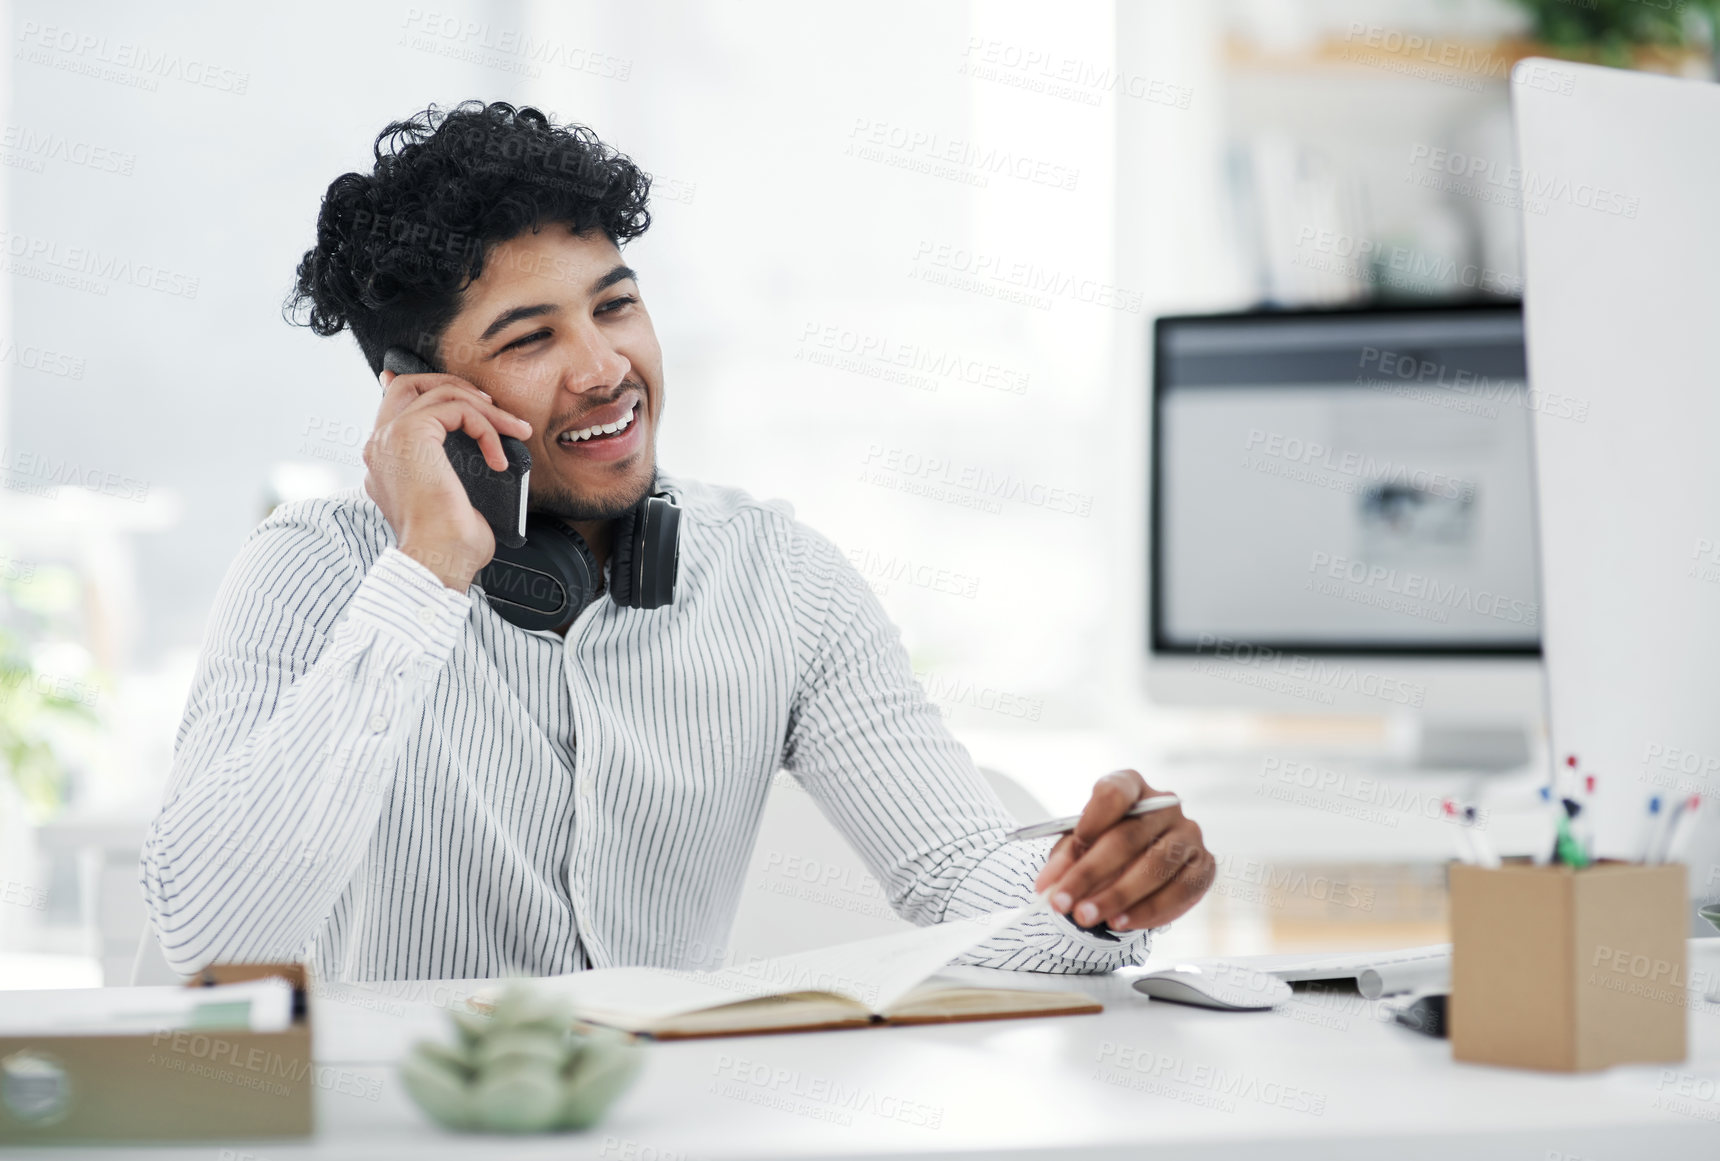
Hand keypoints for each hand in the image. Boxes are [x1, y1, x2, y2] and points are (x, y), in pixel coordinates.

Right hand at [363, 366, 532, 590]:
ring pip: (440, 394)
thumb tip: (487, 466)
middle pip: (410, 385)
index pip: (395, 408)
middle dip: (456, 387)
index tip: (471, 396)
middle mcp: (381, 446)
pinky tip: (498, 459)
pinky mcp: (410, 433)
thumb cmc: (450, 546)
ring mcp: (391, 438)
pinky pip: (457, 409)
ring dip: (485, 409)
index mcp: (385, 462)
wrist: (437, 560)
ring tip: (514, 431)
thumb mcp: (454, 502)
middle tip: (492, 406)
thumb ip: (457, 474)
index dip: (430, 391)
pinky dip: (487, 428)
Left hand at [1031, 769, 1214, 932]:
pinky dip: (1148, 911)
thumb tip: (1047, 887)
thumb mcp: (1079, 846)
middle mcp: (1165, 805)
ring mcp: (1189, 835)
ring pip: (1154, 868)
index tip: (1075, 845)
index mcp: (1131, 787)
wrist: (1139, 864)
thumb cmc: (1104, 847)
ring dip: (1117, 897)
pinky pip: (1180, 892)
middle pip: (1128, 837)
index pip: (1115, 792)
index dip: (1093, 818)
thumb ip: (1065, 861)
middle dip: (1091, 874)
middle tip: (1063, 903)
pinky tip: (1122, 923)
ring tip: (1087, 917)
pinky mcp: (1204, 866)